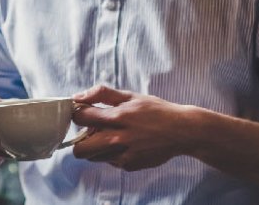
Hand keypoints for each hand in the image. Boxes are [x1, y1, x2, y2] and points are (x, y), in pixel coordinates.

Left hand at [71, 85, 198, 171]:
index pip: (80, 117)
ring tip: (110, 136)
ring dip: (96, 147)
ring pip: (93, 157)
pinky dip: (111, 153)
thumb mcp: (131, 96)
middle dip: (80, 140)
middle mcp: (118, 138)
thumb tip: (78, 96)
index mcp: (117, 117)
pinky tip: (125, 144)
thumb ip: (102, 94)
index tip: (83, 113)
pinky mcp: (130, 165)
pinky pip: (109, 161)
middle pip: (80, 149)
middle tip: (91, 131)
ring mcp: (124, 155)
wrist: (182, 131)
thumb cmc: (156, 111)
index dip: (77, 114)